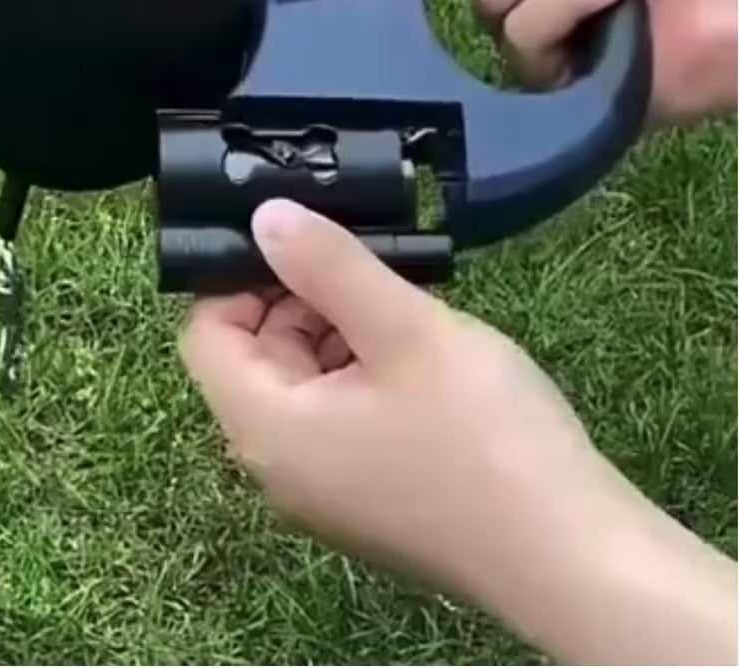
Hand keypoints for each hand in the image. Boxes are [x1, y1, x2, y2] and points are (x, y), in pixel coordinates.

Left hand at [180, 199, 737, 664]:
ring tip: (401, 306)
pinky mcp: (367, 498)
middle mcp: (278, 467)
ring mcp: (323, 490)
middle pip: (254, 358)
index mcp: (265, 429)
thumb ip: (328, 266)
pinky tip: (420, 354)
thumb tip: (264, 217)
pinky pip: (337, 417)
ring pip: (302, 384)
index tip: (302, 244)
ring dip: (337, 332)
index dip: (240, 278)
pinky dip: (362, 372)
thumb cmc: (484, 439)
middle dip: (297, 300)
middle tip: (365, 266)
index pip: (207, 334)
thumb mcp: (404, 330)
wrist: (572, 560)